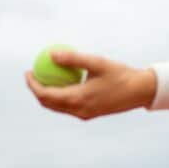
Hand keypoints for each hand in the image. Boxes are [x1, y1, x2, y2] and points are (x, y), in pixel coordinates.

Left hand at [25, 49, 156, 119]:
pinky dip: (60, 97)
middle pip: (48, 104)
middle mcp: (79, 111)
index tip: (28, 72)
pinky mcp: (90, 114)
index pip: (46, 95)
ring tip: (44, 78)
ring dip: (47, 95)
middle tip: (32, 74)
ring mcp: (84, 114)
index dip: (33, 85)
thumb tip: (51, 54)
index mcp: (78, 99)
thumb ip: (74, 59)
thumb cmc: (120, 74)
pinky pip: (68, 106)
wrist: (140, 92)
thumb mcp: (97, 62)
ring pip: (58, 107)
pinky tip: (63, 83)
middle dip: (36, 91)